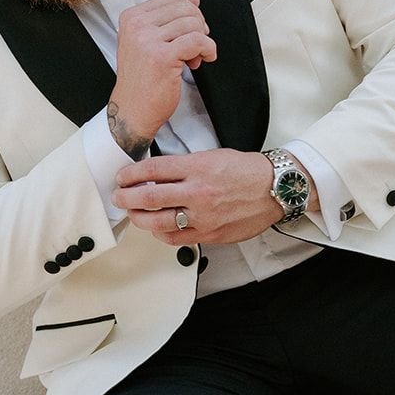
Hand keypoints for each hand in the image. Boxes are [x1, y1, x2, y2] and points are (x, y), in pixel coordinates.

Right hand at [110, 0, 215, 147]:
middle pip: (184, 8)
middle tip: (196, 44)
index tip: (190, 31)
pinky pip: (198, 41)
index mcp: (131, 18)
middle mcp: (136, 26)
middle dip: (198, 25)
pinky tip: (204, 58)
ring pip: (192, 24)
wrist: (133, 109)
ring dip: (202, 40)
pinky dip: (208, 49)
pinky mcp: (162, 57)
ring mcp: (147, 40)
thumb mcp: (151, 42)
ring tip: (194, 56)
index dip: (189, 13)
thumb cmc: (141, 80)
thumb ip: (170, 18)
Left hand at [112, 149, 289, 244]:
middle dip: (126, 198)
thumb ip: (185, 165)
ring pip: (158, 222)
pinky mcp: (210, 234)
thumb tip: (158, 174)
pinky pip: (177, 238)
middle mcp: (198, 192)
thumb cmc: (247, 171)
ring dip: (139, 218)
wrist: (276, 189)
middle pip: (149, 197)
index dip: (131, 174)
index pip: (153, 170)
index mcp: (198, 168)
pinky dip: (162, 234)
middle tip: (118, 197)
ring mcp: (203, 216)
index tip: (122, 177)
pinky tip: (157, 228)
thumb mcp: (213, 156)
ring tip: (133, 214)